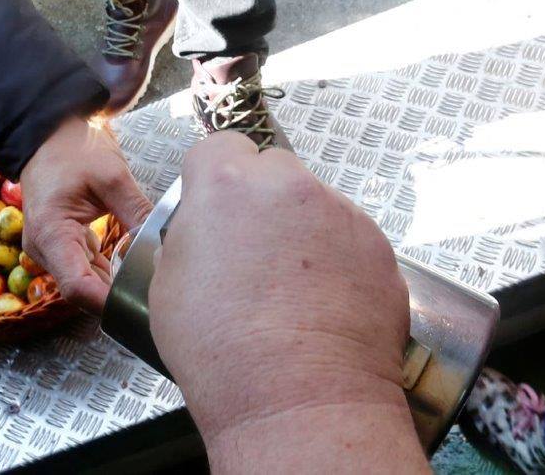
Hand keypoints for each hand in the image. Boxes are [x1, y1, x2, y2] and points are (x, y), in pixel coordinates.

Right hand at [21, 116, 151, 311]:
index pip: (77, 287)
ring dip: (113, 285)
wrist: (47, 133)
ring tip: (147, 285)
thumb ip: (139, 213)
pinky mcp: (60, 244)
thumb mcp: (112, 177)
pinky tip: (131, 270)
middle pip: (82, 290)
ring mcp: (50, 248)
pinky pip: (84, 268)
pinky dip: (107, 271)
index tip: (139, 305)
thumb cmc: (72, 148)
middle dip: (116, 297)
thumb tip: (165, 244)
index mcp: (51, 233)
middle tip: (154, 297)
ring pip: (84, 282)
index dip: (108, 303)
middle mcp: (44, 248)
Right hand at [150, 132, 425, 471]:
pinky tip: (320, 302)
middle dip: (260, 199)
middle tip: (251, 250)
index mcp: (224, 185)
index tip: (214, 204)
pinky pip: (348, 237)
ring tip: (289, 289)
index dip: (212, 175)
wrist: (296, 399)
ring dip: (301, 230)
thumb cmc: (223, 352)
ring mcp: (339, 212)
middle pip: (270, 170)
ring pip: (312, 204)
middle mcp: (286, 185)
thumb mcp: (167, 284)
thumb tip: (202, 231)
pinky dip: (336, 260)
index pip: (217, 146)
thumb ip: (188, 237)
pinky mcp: (377, 245)